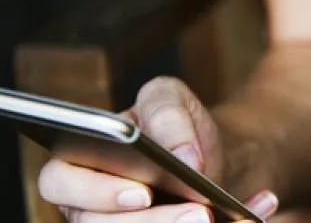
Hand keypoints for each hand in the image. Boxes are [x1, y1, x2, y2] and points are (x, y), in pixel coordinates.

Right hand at [37, 76, 278, 221]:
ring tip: (216, 217)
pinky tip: (250, 216)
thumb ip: (169, 115)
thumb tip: (183, 157)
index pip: (60, 183)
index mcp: (77, 162)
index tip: (141, 193)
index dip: (96, 192)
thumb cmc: (176, 126)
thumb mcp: (172, 99)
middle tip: (199, 214)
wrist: (211, 157)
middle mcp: (89, 207)